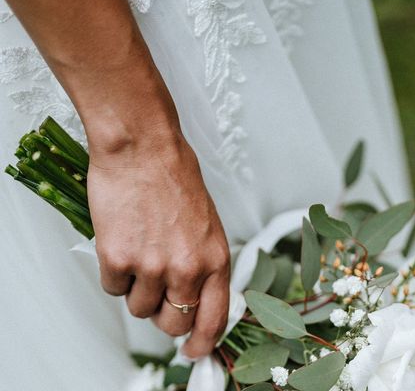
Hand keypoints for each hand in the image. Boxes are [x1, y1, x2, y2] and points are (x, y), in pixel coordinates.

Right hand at [87, 130, 229, 357]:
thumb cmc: (174, 178)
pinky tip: (122, 240)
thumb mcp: (206, 225)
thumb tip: (194, 297)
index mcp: (215, 258)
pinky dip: (114, 271)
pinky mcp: (118, 259)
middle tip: (157, 288)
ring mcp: (152, 266)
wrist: (143, 149)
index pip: (214, 319)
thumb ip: (203, 264)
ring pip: (139, 308)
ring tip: (140, 249)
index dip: (202, 342)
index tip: (194, 351)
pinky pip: (113, 288)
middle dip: (163, 313)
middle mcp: (188, 268)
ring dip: (137, 287)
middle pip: (172, 323)